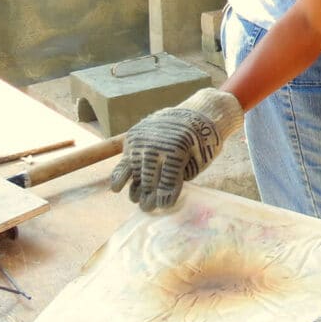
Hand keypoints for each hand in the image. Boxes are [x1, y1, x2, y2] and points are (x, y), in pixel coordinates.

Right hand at [109, 88, 243, 210]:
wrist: (197, 112)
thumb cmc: (203, 142)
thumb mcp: (199, 161)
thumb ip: (180, 176)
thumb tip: (161, 195)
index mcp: (177, 150)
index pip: (168, 180)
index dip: (165, 196)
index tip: (163, 207)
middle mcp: (156, 144)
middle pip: (149, 178)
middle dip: (148, 197)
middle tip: (147, 208)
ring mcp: (143, 140)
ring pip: (135, 171)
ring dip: (135, 188)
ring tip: (136, 200)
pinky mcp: (134, 137)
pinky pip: (125, 159)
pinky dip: (120, 175)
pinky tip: (117, 188)